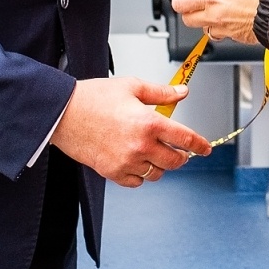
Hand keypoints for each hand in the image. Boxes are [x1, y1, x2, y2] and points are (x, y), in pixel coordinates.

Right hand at [50, 76, 212, 186]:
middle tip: (178, 149)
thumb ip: (161, 93)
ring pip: (157, 173)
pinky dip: (140, 174)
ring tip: (153, 152)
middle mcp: (140, 145)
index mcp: (149, 123)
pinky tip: (136, 161)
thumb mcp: (131, 86)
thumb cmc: (93, 98)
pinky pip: (136, 181)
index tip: (205, 148)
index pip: (185, 139)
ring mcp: (126, 161)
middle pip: (175, 160)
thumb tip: (181, 93)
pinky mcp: (112, 172)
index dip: (200, 145)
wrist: (63, 113)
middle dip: (181, 155)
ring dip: (161, 165)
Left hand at [171, 0, 268, 44]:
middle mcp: (216, 16)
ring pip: (205, 29)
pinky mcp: (239, 38)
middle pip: (188, 20)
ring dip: (206, 20)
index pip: (180, 4)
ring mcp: (227, 29)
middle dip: (189, 10)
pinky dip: (225, 27)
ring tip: (218, 9)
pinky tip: (236, 16)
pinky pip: (224, 34)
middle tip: (197, 0)